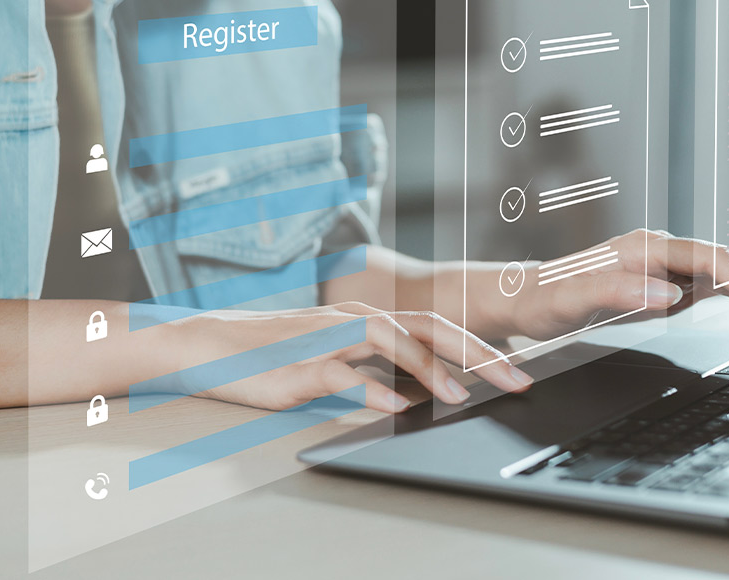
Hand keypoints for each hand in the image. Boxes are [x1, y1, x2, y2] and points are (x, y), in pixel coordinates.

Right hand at [183, 302, 533, 412]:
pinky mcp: (300, 365)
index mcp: (366, 320)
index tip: (516, 368)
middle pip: (427, 327)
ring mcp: (328, 339)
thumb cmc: (273, 355)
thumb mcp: (333, 359)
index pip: (435, 326)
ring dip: (430, 369)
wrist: (211, 345)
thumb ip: (374, 369)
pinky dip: (371, 391)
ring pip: (391, 342)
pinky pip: (342, 375)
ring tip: (461, 396)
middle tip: (516, 379)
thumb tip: (416, 392)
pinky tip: (395, 408)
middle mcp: (354, 321)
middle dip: (477, 353)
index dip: (479, 345)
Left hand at [498, 229, 728, 374]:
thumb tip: (666, 293)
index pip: (712, 259)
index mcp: (646, 248)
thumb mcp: (570, 299)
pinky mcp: (678, 286)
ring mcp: (675, 269)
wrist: (530, 300)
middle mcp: (666, 252)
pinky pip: (725, 297)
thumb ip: (616, 290)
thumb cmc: (545, 297)